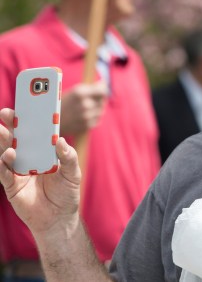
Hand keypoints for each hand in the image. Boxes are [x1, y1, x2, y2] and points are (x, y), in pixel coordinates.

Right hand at [0, 108, 80, 234]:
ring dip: (4, 142)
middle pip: (17, 139)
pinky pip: (4, 173)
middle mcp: (29, 159)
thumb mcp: (73, 173)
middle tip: (7, 113)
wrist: (58, 218)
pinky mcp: (12, 186)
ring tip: (3, 131)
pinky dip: (4, 164)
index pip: (35, 133)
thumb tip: (61, 141)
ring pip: (6, 153)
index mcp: (43, 152)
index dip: (30, 120)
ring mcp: (18, 171)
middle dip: (11, 126)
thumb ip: (68, 157)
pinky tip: (7, 155)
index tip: (25, 106)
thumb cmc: (67, 192)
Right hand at [60, 82, 107, 135]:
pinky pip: (97, 119)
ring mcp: (86, 116)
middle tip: (90, 98)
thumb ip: (89, 87)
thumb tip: (103, 82)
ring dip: (96, 108)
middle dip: (99, 99)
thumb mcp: (73, 92)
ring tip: (85, 107)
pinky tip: (84, 115)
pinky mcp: (86, 126)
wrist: (49, 122)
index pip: (102, 91)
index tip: (101, 88)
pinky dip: (93, 117)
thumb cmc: (61, 104)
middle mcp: (84, 105)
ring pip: (100, 110)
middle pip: (102, 100)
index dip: (103, 89)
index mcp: (80, 93)